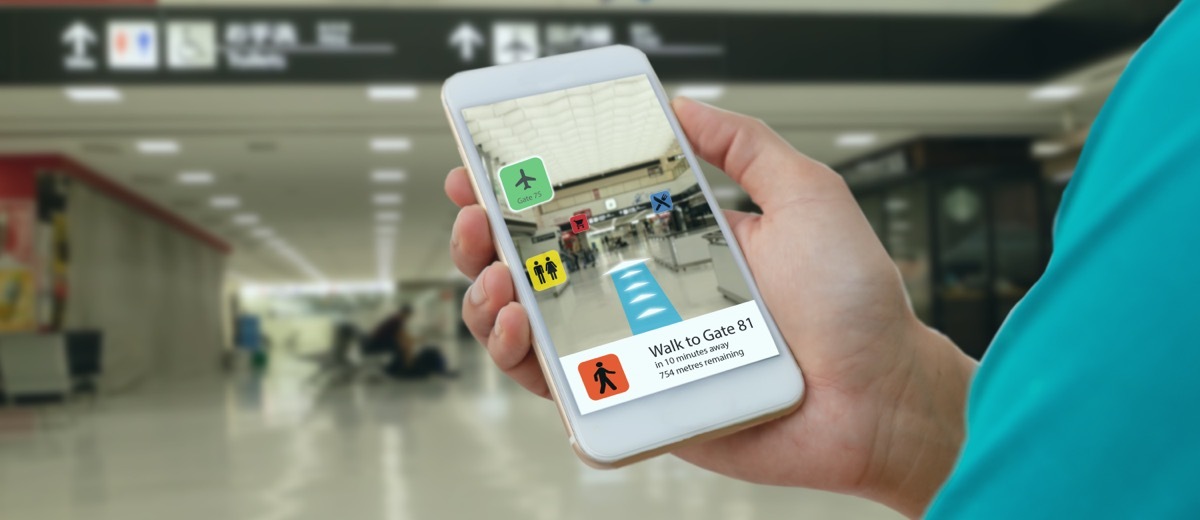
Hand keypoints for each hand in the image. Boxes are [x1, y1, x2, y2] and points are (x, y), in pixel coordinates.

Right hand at [445, 97, 976, 517]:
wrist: (881, 397)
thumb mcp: (808, 195)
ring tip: (499, 281)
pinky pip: (569, 396)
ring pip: (537, 332)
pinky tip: (522, 333)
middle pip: (542, 269)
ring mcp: (637, 353)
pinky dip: (529, 368)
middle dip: (491, 240)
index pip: (581, 211)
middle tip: (476, 218)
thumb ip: (746, 146)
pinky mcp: (640, 405)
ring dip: (495, 302)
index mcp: (674, 243)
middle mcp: (645, 296)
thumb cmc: (855, 304)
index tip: (487, 166)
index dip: (527, 189)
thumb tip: (683, 105)